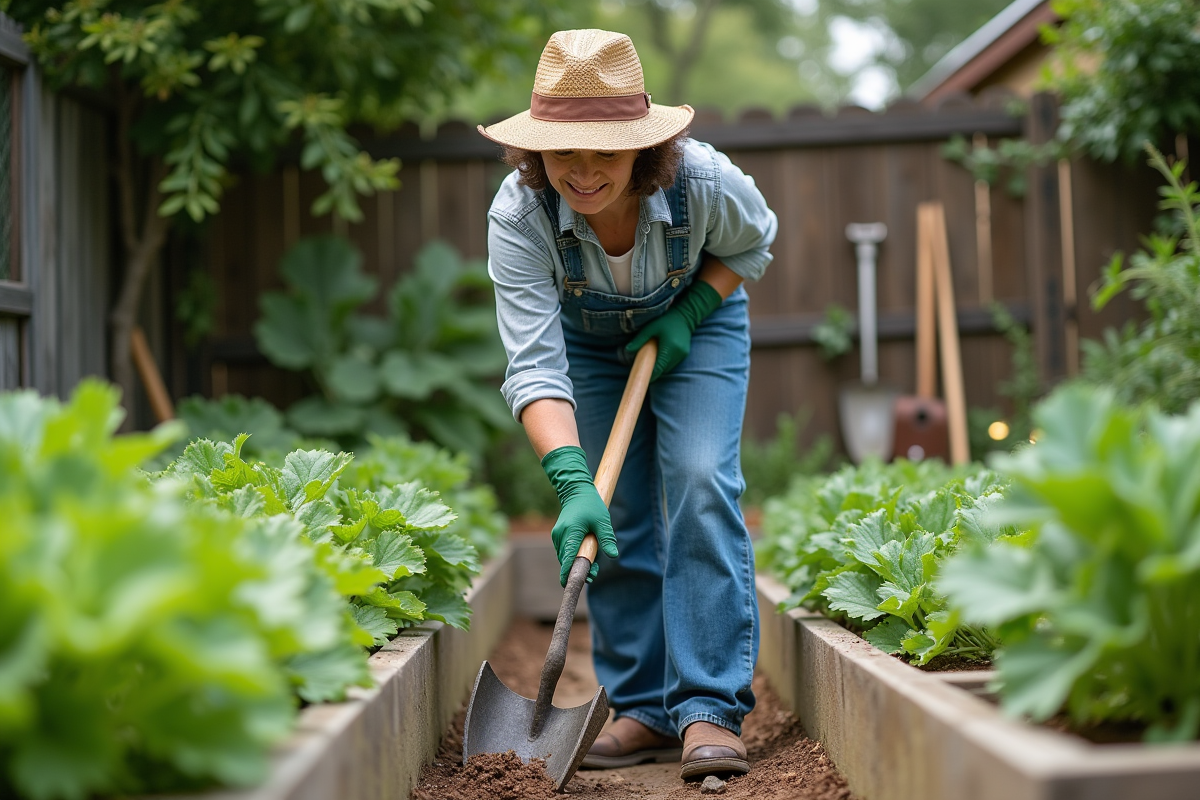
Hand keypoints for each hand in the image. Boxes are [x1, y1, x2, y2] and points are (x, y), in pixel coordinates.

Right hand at [541, 446, 619, 585]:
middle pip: (567, 560)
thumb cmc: (591, 505)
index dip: (568, 574)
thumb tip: (613, 555)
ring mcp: (557, 536)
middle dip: (579, 569)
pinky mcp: (558, 536)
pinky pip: (565, 551)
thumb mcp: (602, 521)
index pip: (567, 558)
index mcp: (571, 533)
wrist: (575, 491)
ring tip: (593, 562)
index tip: (570, 585)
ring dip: (576, 562)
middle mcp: (560, 536)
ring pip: (565, 556)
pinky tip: (585, 552)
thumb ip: (606, 539)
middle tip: (594, 573)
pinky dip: (573, 555)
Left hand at [625, 280, 722, 380]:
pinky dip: (665, 363)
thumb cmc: (666, 320)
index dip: (651, 375)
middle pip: (664, 370)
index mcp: (670, 347)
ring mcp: (683, 354)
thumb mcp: (650, 328)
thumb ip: (640, 339)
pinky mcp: (684, 354)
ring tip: (651, 363)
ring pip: (669, 368)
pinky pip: (673, 363)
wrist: (685, 315)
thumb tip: (627, 350)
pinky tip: (659, 357)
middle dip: (654, 371)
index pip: (660, 367)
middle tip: (643, 368)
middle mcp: (678, 353)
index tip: (642, 378)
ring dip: (660, 367)